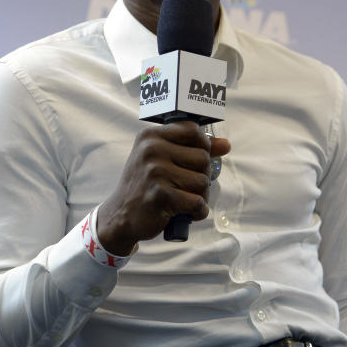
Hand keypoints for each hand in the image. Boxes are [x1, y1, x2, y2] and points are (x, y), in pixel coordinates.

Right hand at [96, 121, 230, 254]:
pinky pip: (197, 202)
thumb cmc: (146, 184)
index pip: (193, 131)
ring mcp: (155, 172)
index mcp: (151, 136)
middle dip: (201, 175)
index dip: (202, 146)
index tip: (193, 161)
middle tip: (184, 186)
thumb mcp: (163, 159)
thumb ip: (195, 149)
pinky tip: (184, 212)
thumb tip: (226, 145)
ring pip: (203, 181)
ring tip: (183, 199)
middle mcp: (152, 150)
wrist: (120, 215)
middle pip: (203, 158)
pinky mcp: (160, 195)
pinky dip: (197, 212)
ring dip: (199, 195)